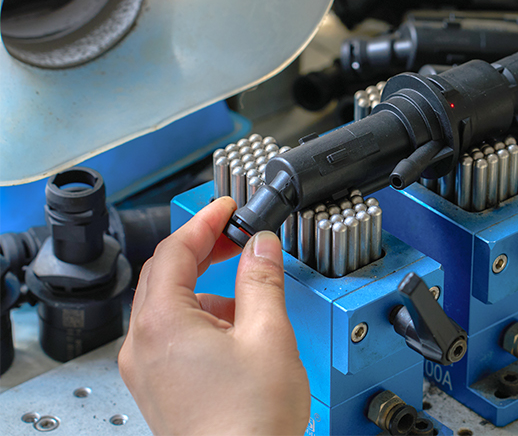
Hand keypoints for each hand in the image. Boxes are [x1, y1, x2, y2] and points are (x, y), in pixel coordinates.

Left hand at [118, 197, 308, 435]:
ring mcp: (145, 370)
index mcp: (162, 324)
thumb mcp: (269, 334)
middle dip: (201, 250)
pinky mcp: (157, 387)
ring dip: (203, 287)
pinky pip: (169, 334)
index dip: (203, 222)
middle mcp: (142, 345)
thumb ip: (262, 279)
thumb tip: (261, 245)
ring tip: (246, 293)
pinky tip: (234, 330)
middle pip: (163, 274)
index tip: (226, 209)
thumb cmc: (250, 421)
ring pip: (166, 305)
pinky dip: (199, 318)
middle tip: (235, 235)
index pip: (174, 250)